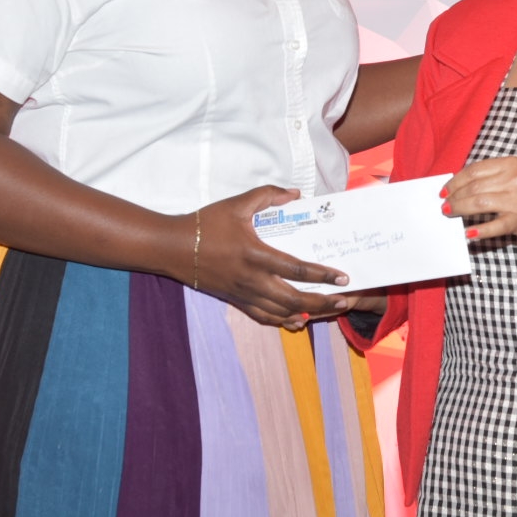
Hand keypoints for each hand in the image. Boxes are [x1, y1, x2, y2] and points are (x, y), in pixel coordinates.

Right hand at [188, 185, 354, 327]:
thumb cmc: (205, 223)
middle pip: (294, 298)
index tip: (342, 277)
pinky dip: (282, 321)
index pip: (296, 268)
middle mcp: (251, 279)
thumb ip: (268, 195)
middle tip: (344, 300)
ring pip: (281, 312)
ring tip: (329, 311)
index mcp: (255, 254)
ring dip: (308, 314)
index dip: (322, 274)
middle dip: (322, 302)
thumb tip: (295, 194)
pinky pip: (262, 316)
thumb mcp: (237, 203)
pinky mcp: (234, 300)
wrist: (172, 247)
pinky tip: (297, 322)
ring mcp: (242, 293)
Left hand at [442, 157, 516, 264]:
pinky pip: (494, 226)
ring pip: (479, 204)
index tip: (444, 190)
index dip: (455, 181)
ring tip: (450, 214)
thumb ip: (493, 177)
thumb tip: (459, 186)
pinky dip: (479, 231)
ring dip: (460, 209)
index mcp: (511, 164)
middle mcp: (515, 179)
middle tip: (444, 205)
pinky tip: (468, 233)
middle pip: (474, 187)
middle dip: (455, 197)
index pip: (475, 170)